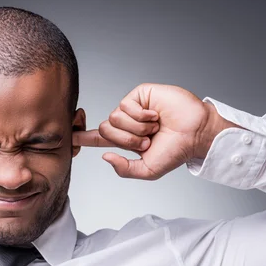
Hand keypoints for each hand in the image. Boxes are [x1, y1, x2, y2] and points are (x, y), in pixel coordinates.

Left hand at [73, 83, 228, 179]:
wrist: (196, 133)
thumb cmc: (176, 151)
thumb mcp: (148, 170)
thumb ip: (125, 169)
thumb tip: (104, 156)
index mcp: (126, 140)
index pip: (99, 138)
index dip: (83, 137)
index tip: (70, 136)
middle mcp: (126, 123)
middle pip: (105, 130)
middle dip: (127, 139)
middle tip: (148, 140)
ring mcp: (132, 108)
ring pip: (114, 118)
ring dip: (136, 128)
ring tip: (154, 127)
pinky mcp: (139, 95)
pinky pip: (125, 105)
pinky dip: (141, 115)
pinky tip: (155, 115)